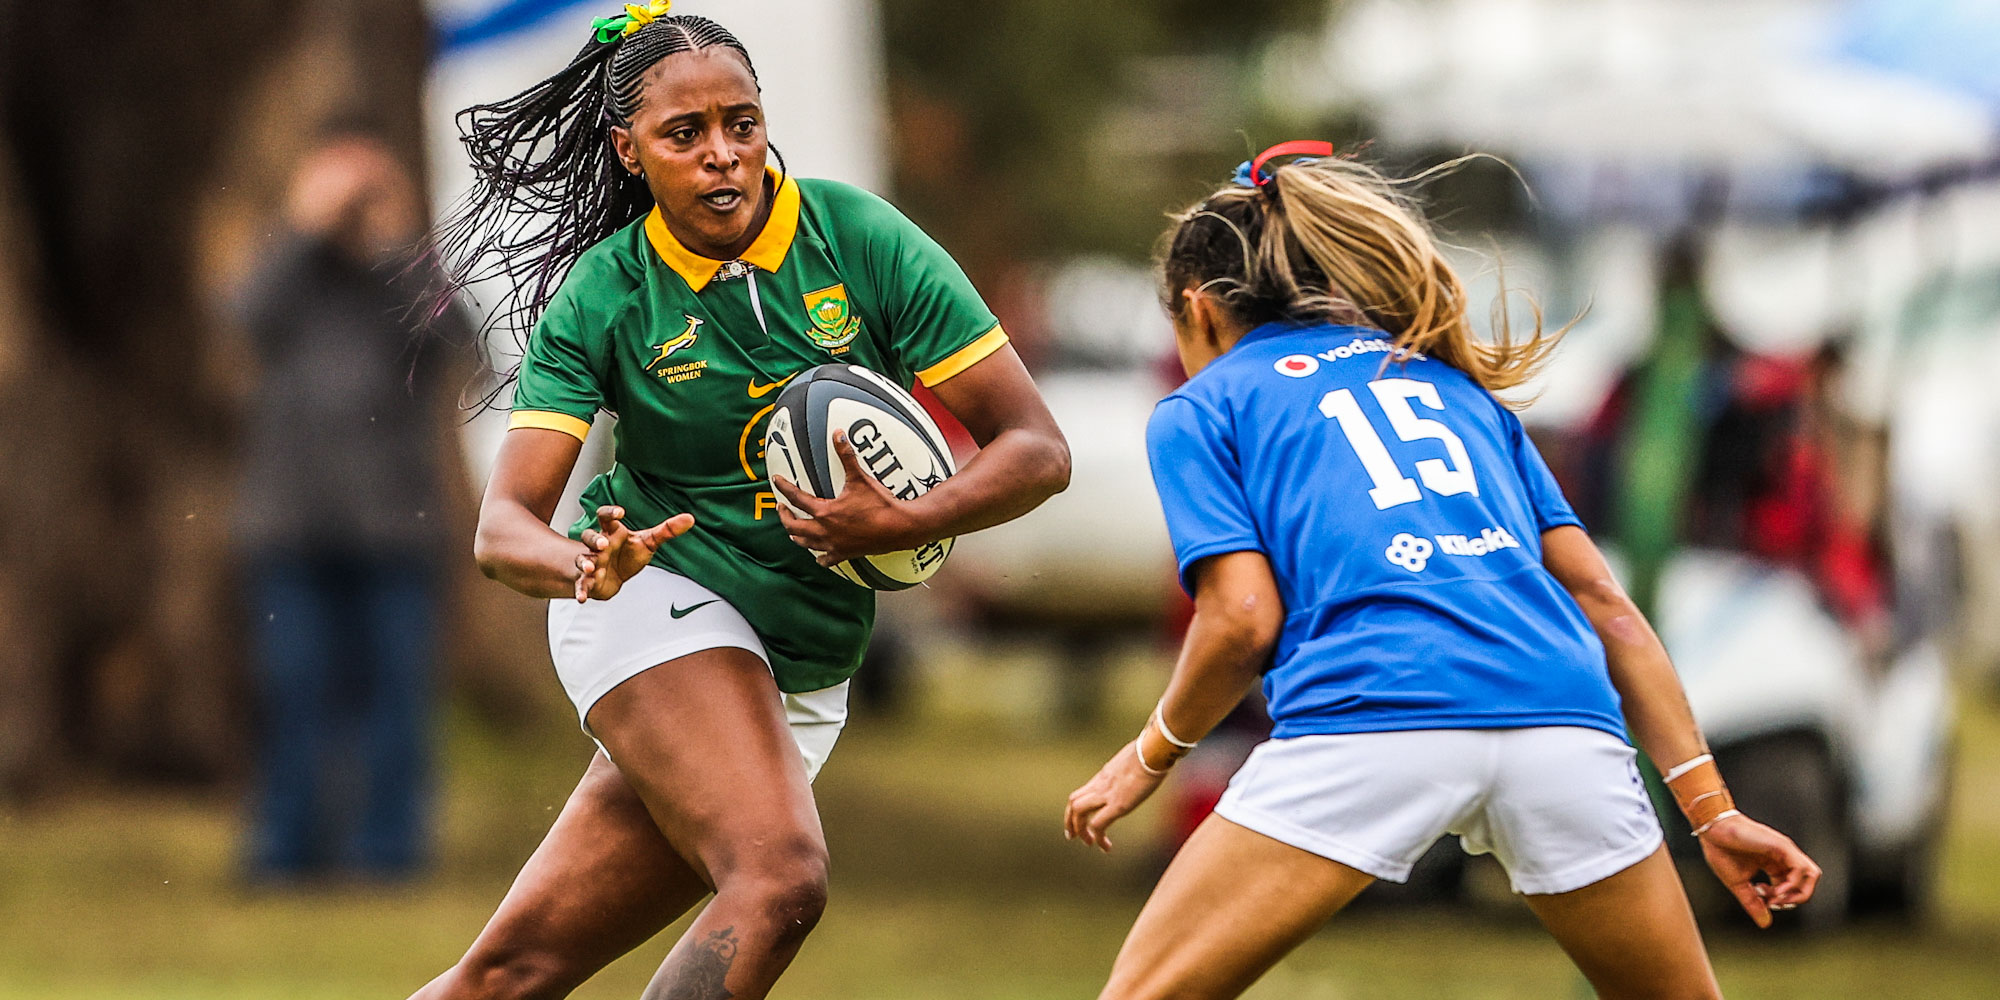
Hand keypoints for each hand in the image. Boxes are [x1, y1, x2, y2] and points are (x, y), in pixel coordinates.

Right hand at [573, 505, 694, 602]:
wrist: (613, 577)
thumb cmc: (628, 554)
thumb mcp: (648, 542)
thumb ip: (667, 530)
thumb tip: (690, 518)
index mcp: (612, 532)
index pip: (606, 517)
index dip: (611, 512)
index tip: (620, 512)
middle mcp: (598, 546)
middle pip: (589, 536)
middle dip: (595, 540)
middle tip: (604, 544)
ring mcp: (591, 562)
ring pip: (583, 559)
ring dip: (585, 563)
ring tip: (591, 567)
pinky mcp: (589, 581)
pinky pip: (582, 584)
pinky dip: (581, 591)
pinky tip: (582, 598)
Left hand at [772, 429, 924, 566]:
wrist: (899, 527)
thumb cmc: (880, 505)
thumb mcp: (860, 478)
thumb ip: (846, 456)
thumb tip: (838, 434)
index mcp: (825, 512)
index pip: (797, 498)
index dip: (784, 488)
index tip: (777, 481)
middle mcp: (825, 531)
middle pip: (794, 526)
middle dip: (784, 517)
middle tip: (782, 508)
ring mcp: (834, 544)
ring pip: (806, 544)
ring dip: (797, 536)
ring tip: (793, 531)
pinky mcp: (845, 554)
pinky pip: (826, 559)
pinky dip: (819, 557)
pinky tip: (818, 555)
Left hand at [1063, 741, 1166, 852]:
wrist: (1154, 750)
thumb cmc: (1151, 750)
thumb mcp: (1136, 760)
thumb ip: (1133, 767)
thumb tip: (1145, 766)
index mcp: (1105, 776)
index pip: (1082, 793)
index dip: (1076, 809)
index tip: (1080, 821)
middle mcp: (1101, 785)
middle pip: (1074, 803)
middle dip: (1071, 822)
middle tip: (1074, 836)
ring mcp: (1107, 794)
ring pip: (1079, 813)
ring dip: (1081, 831)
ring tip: (1090, 843)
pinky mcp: (1118, 804)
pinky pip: (1098, 824)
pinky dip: (1098, 838)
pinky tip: (1106, 847)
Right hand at [1698, 813, 1820, 927]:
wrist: (1712, 830)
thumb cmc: (1721, 851)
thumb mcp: (1738, 884)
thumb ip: (1753, 903)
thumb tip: (1766, 923)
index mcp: (1774, 864)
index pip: (1792, 887)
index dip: (1782, 900)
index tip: (1761, 898)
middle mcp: (1784, 858)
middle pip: (1808, 883)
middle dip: (1795, 899)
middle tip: (1774, 902)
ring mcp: (1785, 851)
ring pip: (1812, 875)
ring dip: (1800, 892)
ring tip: (1778, 897)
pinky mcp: (1783, 846)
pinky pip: (1801, 869)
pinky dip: (1793, 884)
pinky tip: (1775, 890)